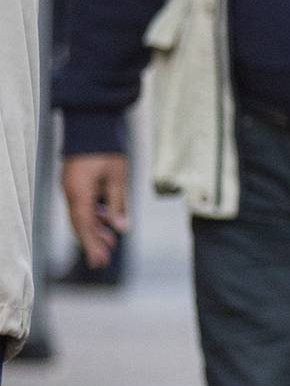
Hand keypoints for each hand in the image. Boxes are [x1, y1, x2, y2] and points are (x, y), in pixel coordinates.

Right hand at [63, 153, 128, 270]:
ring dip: (95, 229)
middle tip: (104, 261)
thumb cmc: (107, 149)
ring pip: (81, 215)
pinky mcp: (76, 183)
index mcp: (79, 192)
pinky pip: (83, 205)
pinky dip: (94, 215)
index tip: (100, 261)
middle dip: (92, 242)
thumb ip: (118, 204)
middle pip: (80, 224)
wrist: (92, 124)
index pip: (84, 225)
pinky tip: (106, 222)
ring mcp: (71, 187)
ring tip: (110, 243)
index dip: (91, 245)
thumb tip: (122, 228)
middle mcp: (71, 192)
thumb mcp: (117, 177)